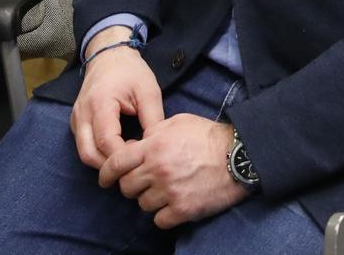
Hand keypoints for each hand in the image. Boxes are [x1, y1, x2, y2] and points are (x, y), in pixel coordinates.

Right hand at [72, 35, 164, 168]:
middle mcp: (82, 113)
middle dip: (111, 166)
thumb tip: (155, 147)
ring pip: (84, 154)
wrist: (109, 55)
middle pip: (89, 154)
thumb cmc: (130, 72)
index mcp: (100, 103)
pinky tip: (118, 150)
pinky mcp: (76, 122)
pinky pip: (84, 146)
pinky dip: (98, 154)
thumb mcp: (149, 91)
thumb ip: (153, 119)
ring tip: (127, 160)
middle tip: (133, 166)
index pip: (106, 141)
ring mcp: (76, 118)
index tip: (141, 157)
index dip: (123, 155)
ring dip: (104, 162)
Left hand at [100, 114, 245, 229]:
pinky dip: (164, 215)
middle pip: (126, 187)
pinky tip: (174, 205)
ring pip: (142, 204)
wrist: (238, 156)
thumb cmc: (208, 136)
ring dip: (150, 200)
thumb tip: (135, 144)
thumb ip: (153, 131)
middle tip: (144, 182)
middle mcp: (157, 169)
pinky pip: (159, 220)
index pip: (116, 163)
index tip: (105, 179)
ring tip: (165, 191)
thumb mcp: (177, 122)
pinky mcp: (183, 209)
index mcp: (153, 146)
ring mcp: (170, 191)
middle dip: (132, 185)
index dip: (106, 173)